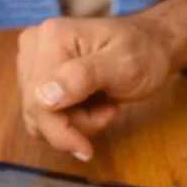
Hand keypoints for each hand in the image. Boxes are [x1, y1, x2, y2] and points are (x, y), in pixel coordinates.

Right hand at [17, 0, 186, 160]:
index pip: (37, 100)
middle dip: (74, 123)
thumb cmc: (144, 53)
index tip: (86, 148)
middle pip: (36, 110)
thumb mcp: (123, 65)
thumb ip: (82, 77)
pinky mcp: (40, 75)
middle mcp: (34, 46)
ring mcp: (34, 60)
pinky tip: (94, 105)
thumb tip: (43, 96)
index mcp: (51, 37)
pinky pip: (44, 113)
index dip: (60, 131)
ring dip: (74, 122)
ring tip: (105, 106)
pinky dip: (70, 119)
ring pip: (39, 116)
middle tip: (110, 112)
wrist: (152, 46)